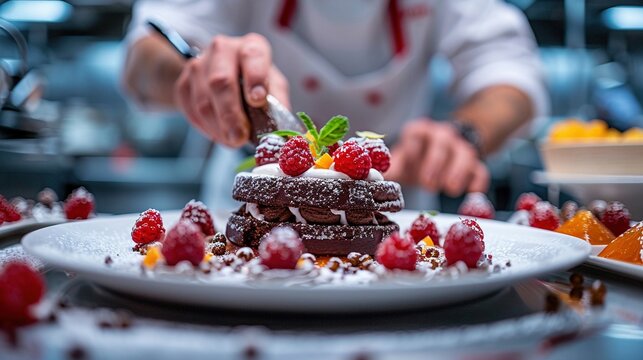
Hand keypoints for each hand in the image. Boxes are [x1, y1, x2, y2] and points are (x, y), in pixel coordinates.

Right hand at [173, 33, 289, 146]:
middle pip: (220, 81)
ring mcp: (198, 64)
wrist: (224, 77)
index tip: (258, 100)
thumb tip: (282, 131)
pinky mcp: (183, 83)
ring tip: (232, 141)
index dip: (255, 78)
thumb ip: (278, 103)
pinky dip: (206, 128)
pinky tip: (220, 135)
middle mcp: (222, 49)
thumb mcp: (274, 87)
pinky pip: (191, 110)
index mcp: (251, 46)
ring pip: (203, 101)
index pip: (252, 56)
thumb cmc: (255, 83)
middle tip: (239, 138)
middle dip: (230, 114)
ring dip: (218, 127)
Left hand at [386, 119, 489, 196]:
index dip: (412, 148)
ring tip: (449, 190)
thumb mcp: (402, 160)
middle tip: (428, 184)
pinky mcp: (475, 163)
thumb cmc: (416, 158)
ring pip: (465, 154)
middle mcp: (441, 135)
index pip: (415, 132)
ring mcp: (460, 148)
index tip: (409, 165)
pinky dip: (478, 181)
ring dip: (458, 171)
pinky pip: (481, 169)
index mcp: (419, 131)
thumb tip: (372, 181)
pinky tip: (472, 193)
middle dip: (435, 163)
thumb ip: (391, 168)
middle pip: (442, 143)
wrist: (440, 152)